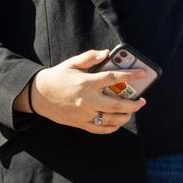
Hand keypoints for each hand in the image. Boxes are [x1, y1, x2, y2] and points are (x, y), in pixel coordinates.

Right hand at [31, 49, 146, 133]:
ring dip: (125, 116)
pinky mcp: (80, 123)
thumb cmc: (58, 77)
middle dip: (133, 104)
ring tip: (131, 111)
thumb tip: (106, 53)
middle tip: (142, 101)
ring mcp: (84, 114)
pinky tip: (118, 122)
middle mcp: (87, 100)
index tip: (143, 74)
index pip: (113, 78)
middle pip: (117, 104)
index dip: (130, 76)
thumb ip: (90, 57)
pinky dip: (112, 127)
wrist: (39, 95)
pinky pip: (100, 129)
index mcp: (86, 82)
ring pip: (111, 119)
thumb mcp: (72, 63)